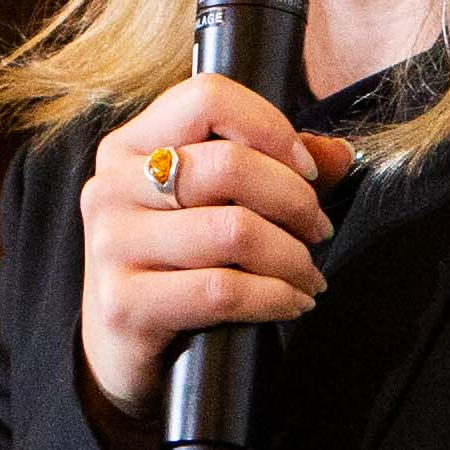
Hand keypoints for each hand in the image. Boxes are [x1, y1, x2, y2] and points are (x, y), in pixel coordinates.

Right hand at [79, 77, 355, 424]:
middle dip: (296, 201)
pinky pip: (223, 290)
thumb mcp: (215, 206)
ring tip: (309, 275)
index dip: (271, 127)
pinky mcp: (124, 304)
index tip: (306, 170)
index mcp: (129, 146)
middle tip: (318, 230)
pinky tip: (293, 302)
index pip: (208, 97)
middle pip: (230, 166)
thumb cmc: (176, 266)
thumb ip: (274, 169)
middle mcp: (111, 188)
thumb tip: (338, 153)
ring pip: (234, 231)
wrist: (121, 351)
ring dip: (293, 257)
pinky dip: (275, 297)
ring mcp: (110, 246)